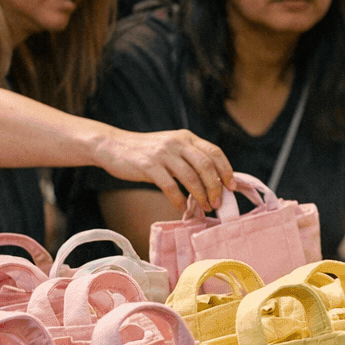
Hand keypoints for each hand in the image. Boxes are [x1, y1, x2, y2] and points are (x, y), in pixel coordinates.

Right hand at [94, 128, 233, 212]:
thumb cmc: (146, 151)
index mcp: (186, 137)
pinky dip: (179, 199)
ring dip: (200, 196)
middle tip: (218, 203)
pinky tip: (182, 206)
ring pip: (190, 177)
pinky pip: (169, 186)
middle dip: (215, 187)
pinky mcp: (148, 166)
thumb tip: (213, 181)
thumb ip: (189, 158)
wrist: (113, 146)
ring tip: (204, 207)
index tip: (232, 186)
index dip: (226, 170)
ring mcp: (162, 154)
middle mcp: (177, 142)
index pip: (214, 152)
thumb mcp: (171, 147)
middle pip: (206, 166)